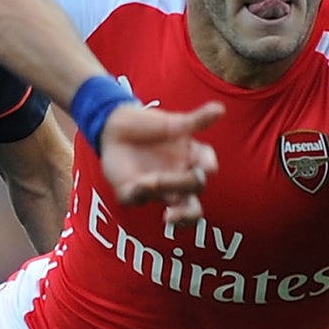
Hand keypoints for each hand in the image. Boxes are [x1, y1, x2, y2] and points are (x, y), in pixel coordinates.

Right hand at [98, 100, 224, 226]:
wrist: (111, 135)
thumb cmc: (120, 169)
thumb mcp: (124, 189)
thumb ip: (137, 193)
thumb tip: (148, 188)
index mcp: (174, 193)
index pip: (192, 210)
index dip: (186, 217)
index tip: (167, 216)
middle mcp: (185, 173)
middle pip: (197, 184)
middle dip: (182, 184)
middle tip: (157, 180)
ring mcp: (185, 150)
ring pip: (206, 158)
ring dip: (205, 161)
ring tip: (201, 164)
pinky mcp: (181, 127)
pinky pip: (198, 121)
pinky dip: (208, 116)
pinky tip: (217, 111)